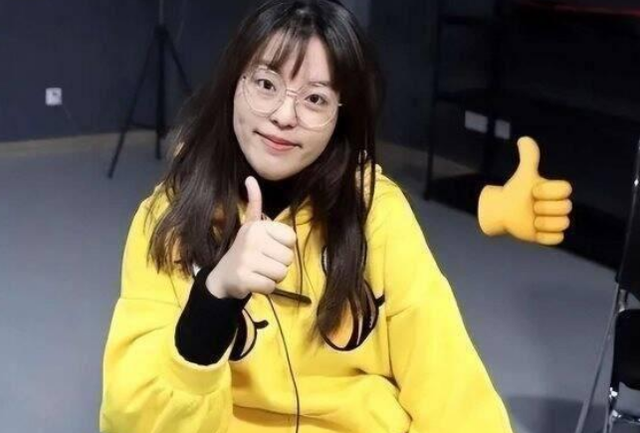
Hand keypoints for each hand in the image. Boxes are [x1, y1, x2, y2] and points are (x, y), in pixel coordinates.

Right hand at [205, 176, 296, 298]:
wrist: (223, 277)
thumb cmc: (244, 250)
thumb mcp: (250, 225)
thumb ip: (255, 203)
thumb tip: (250, 178)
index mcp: (257, 226)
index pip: (291, 239)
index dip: (283, 247)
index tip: (267, 248)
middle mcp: (252, 239)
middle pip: (288, 258)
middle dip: (278, 264)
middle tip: (261, 262)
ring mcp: (247, 259)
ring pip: (282, 273)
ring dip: (272, 277)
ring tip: (258, 271)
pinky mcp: (244, 278)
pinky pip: (271, 286)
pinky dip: (265, 288)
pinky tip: (253, 281)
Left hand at [477, 136, 572, 244]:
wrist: (502, 211)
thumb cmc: (514, 192)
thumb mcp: (523, 175)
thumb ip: (529, 156)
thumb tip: (524, 139)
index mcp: (556, 191)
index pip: (566, 190)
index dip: (548, 192)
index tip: (533, 192)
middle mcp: (559, 206)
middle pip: (565, 208)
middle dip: (544, 207)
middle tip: (530, 207)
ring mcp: (555, 221)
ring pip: (563, 224)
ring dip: (544, 223)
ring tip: (531, 220)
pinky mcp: (549, 236)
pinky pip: (557, 239)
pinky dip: (544, 236)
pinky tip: (534, 230)